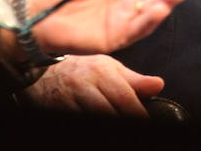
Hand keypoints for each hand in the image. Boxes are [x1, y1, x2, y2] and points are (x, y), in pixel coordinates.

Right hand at [18, 54, 163, 116]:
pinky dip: (87, 126)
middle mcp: (84, 85)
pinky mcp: (54, 111)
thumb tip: (159, 85)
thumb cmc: (81, 70)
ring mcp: (67, 100)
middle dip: (124, 123)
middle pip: (108, 112)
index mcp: (101, 72)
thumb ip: (134, 80)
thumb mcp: (109, 69)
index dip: (137, 113)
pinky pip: (75, 121)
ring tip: (116, 130)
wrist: (41, 73)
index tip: (147, 122)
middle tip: (136, 132)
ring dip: (105, 126)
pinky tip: (97, 127)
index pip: (124, 97)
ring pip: (92, 119)